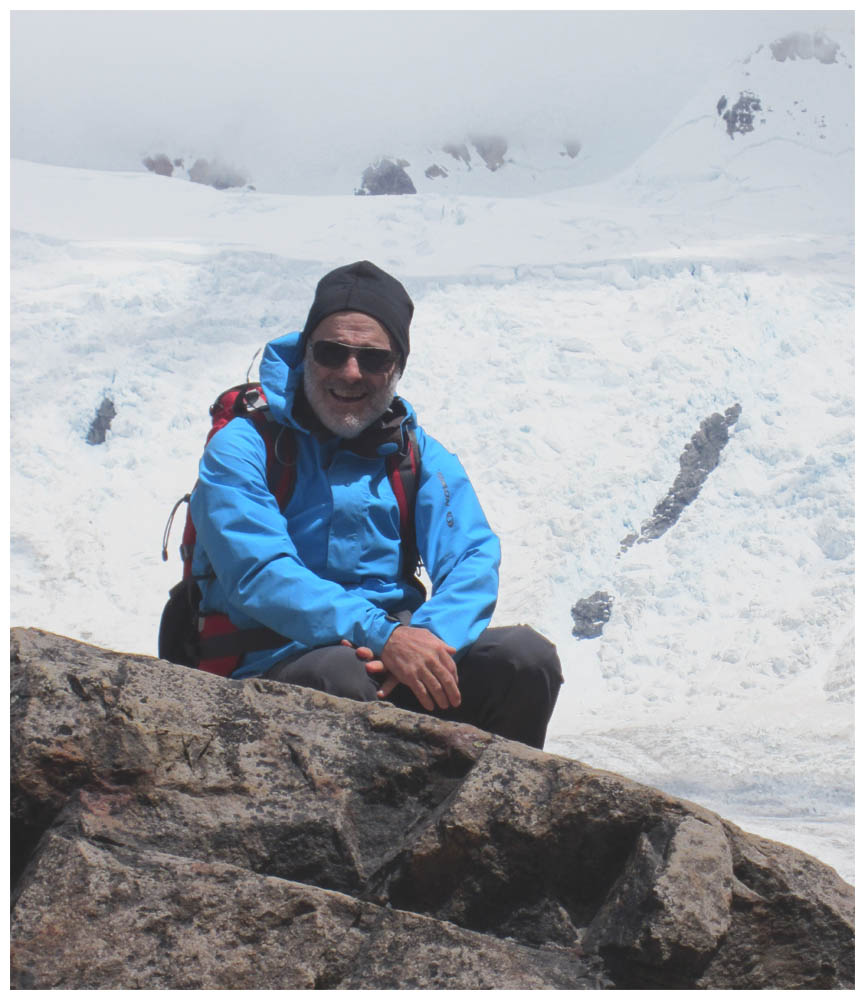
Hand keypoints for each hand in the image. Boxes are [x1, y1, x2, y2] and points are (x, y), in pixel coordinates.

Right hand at [344, 627, 459, 710]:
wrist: (389, 636)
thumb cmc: (409, 636)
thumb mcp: (428, 635)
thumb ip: (441, 644)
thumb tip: (453, 651)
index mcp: (438, 649)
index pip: (451, 668)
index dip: (455, 680)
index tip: (455, 686)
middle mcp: (431, 659)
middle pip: (447, 680)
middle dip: (453, 694)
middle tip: (456, 703)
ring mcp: (420, 668)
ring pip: (436, 688)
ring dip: (441, 699)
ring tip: (444, 706)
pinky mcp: (409, 676)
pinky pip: (421, 692)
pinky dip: (427, 701)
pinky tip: (430, 706)